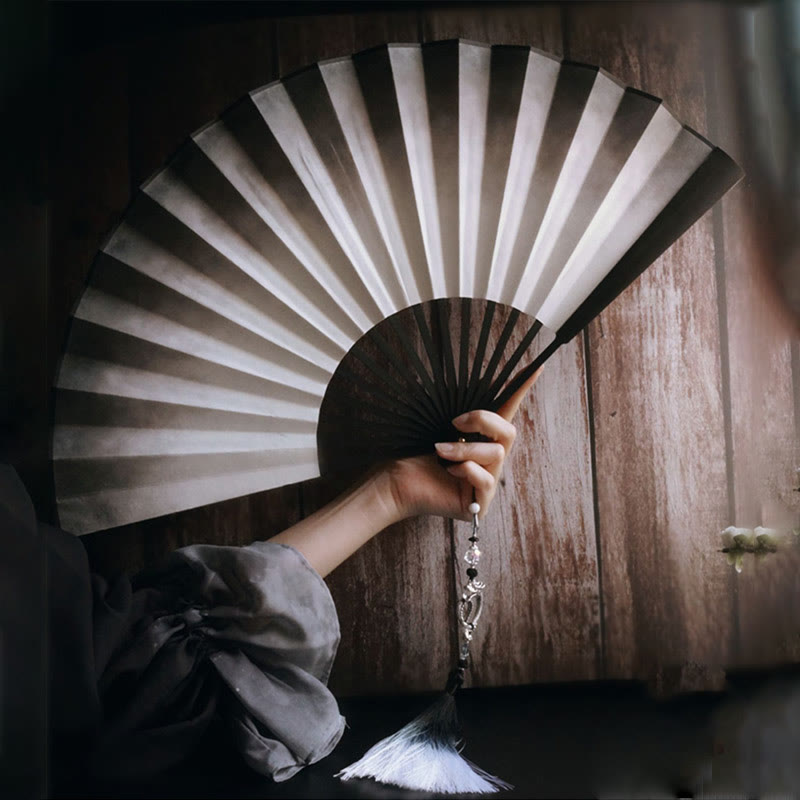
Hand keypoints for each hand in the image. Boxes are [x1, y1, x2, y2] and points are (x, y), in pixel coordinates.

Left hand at [383, 367, 541, 521]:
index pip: (506, 410)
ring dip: (465, 449)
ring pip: (496, 455)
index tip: (537, 366)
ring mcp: (486, 482)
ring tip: (441, 451)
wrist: (395, 483)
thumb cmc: (412, 454)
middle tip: (454, 423)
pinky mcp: (479, 503)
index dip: (521, 389)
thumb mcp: (436, 425)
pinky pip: (486, 480)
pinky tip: (449, 471)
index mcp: (480, 438)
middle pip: (509, 431)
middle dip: (483, 421)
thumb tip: (464, 380)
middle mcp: (487, 459)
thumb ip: (456, 408)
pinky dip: (467, 470)